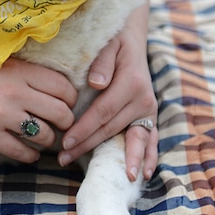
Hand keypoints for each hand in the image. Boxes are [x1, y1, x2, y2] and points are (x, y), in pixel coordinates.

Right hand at [0, 53, 77, 163]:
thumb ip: (18, 70)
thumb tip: (47, 82)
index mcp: (16, 70)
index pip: (62, 86)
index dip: (70, 98)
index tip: (66, 103)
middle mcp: (13, 93)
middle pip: (61, 113)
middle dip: (66, 122)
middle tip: (60, 124)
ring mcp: (1, 116)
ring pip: (45, 135)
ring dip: (48, 140)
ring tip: (44, 138)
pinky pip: (22, 152)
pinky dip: (30, 156)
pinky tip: (29, 153)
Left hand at [57, 3, 157, 180]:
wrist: (133, 35)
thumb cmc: (114, 39)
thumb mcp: (107, 42)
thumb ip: (101, 62)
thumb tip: (97, 84)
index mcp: (131, 82)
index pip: (102, 112)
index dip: (83, 128)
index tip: (65, 142)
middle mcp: (143, 98)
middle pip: (112, 128)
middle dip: (87, 146)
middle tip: (64, 160)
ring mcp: (149, 108)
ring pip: (132, 138)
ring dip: (121, 159)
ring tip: (117, 178)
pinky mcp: (150, 114)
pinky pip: (150, 138)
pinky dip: (149, 156)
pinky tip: (145, 174)